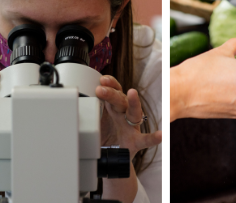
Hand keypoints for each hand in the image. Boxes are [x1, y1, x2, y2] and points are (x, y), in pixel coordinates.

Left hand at [96, 75, 160, 202]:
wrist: (111, 156)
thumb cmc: (105, 135)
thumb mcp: (95, 121)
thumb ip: (89, 112)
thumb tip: (75, 102)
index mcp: (114, 108)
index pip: (114, 91)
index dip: (110, 84)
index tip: (102, 79)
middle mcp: (124, 114)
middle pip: (120, 99)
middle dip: (111, 92)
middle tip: (101, 88)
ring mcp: (131, 127)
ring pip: (133, 112)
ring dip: (132, 102)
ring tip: (132, 93)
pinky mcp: (136, 142)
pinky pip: (145, 139)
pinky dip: (153, 137)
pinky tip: (160, 135)